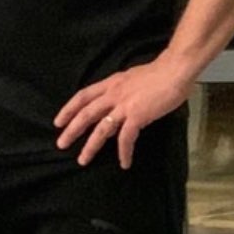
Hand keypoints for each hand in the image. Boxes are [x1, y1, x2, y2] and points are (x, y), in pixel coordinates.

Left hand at [54, 55, 193, 167]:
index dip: (69, 109)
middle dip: (72, 130)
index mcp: (111, 83)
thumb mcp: (131, 79)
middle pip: (86, 113)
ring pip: (101, 129)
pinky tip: (124, 162)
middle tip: (61, 144)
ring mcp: (124, 105)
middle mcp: (113, 94)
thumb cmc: (159, 73)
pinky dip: (124, 151)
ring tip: (83, 160)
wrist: (175, 70)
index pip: (83, 96)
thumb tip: (116, 108)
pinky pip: (126, 137)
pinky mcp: (137, 115)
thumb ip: (121, 92)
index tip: (58, 121)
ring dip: (91, 146)